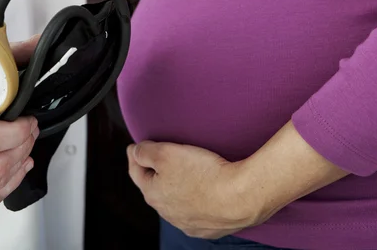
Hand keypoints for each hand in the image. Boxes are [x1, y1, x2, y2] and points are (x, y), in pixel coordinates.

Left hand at [127, 141, 257, 239]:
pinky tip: (204, 192)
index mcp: (153, 194)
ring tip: (186, 174)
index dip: (135, 155)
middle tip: (159, 159)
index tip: (134, 147)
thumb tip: (134, 151)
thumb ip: (144, 151)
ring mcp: (188, 224)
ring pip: (177, 202)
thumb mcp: (166, 153)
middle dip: (155, 174)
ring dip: (178, 189)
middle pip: (156, 188)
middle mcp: (168, 214)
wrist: (242, 197)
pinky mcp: (209, 229)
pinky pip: (198, 212)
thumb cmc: (204, 173)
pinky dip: (197, 201)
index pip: (136, 172)